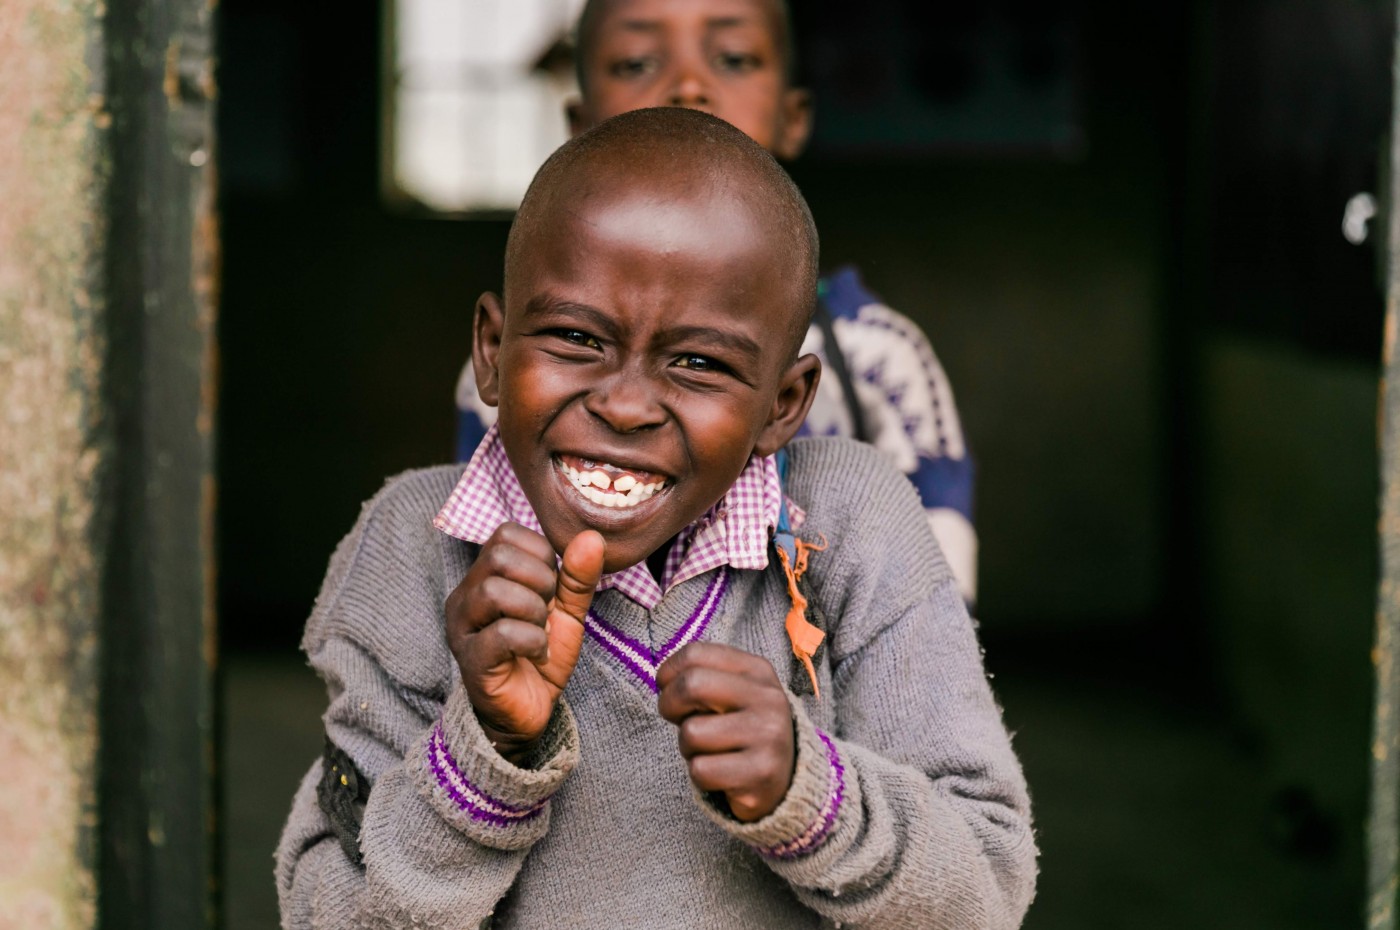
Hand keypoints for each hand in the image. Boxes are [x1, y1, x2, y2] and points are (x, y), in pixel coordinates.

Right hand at [446, 523, 604, 764]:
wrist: (526, 714)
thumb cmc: (539, 656)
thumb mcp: (567, 611)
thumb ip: (578, 575)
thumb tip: (591, 537)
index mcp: (483, 577)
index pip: (506, 534)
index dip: (540, 554)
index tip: (551, 587)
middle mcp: (464, 597)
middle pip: (498, 556)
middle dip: (539, 579)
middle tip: (547, 609)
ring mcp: (463, 628)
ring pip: (495, 591)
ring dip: (535, 611)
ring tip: (541, 632)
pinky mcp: (471, 660)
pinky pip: (503, 634)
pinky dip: (533, 641)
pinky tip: (538, 654)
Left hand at [656, 642, 795, 821]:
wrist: (785, 780)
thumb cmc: (743, 730)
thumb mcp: (733, 693)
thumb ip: (703, 677)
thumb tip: (663, 679)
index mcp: (758, 671)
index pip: (695, 654)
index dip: (668, 674)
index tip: (667, 689)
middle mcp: (768, 698)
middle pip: (691, 684)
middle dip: (669, 705)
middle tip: (676, 718)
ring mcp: (768, 736)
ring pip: (691, 732)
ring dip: (688, 748)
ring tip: (710, 751)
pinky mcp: (761, 773)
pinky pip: (701, 770)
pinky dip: (701, 777)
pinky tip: (721, 775)